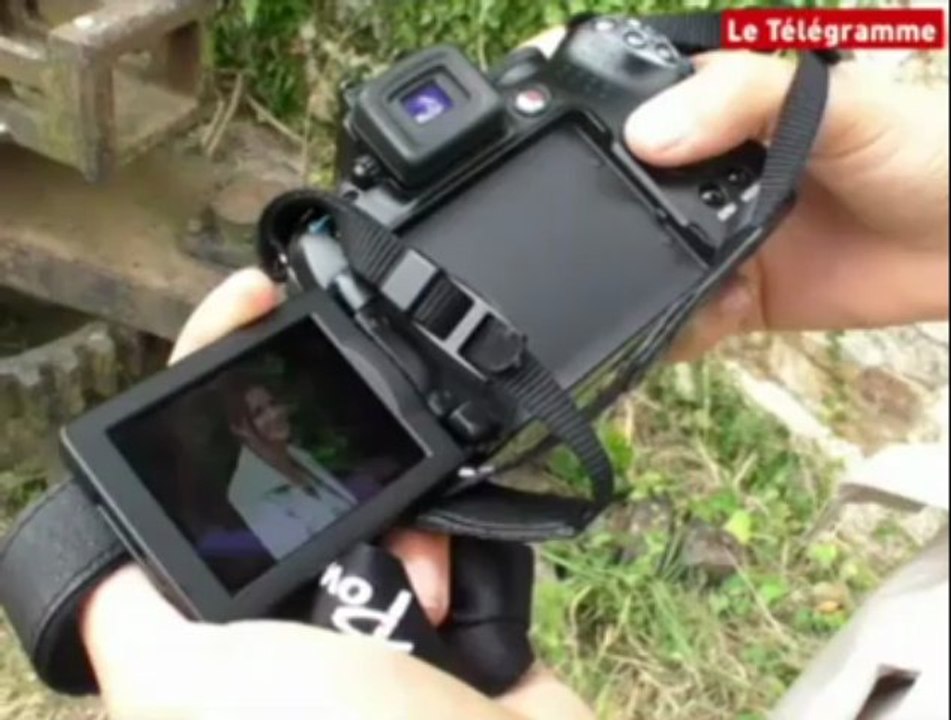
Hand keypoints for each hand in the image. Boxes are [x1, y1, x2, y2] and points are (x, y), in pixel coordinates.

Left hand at [81, 268, 592, 719]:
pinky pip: (458, 514)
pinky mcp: (453, 597)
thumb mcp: (194, 687)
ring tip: (415, 570)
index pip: (194, 465)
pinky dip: (463, 529)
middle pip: (303, 453)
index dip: (214, 369)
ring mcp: (378, 598)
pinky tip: (452, 587)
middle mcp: (295, 607)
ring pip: (389, 477)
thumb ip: (133, 619)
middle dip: (333, 431)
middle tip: (356, 393)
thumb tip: (107, 563)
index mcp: (221, 622)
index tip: (259, 297)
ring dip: (409, 504)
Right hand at [528, 29, 948, 359]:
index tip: (524, 134)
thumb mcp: (836, 101)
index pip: (628, 108)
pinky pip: (685, 321)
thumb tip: (647, 135)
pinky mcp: (739, 298)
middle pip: (621, 197)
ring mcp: (718, 240)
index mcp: (717, 112)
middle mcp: (705, 176)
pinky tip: (697, 319)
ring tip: (631, 288)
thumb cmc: (921, 150)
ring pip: (644, 264)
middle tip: (572, 236)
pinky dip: (676, 330)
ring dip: (633, 281)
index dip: (575, 119)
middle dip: (595, 218)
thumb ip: (742, 99)